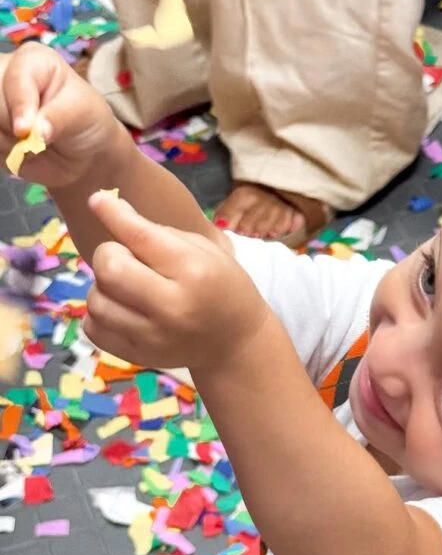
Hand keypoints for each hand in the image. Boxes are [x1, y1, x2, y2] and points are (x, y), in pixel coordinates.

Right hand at [0, 44, 122, 187]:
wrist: (80, 154)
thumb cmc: (85, 122)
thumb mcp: (83, 114)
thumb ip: (59, 117)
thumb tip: (36, 131)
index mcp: (32, 61)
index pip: (15, 77)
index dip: (19, 104)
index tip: (24, 129)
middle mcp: (4, 74)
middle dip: (11, 125)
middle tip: (34, 137)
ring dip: (5, 142)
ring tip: (29, 142)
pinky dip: (0, 152)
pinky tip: (15, 150)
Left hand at [84, 191, 270, 369]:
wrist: (236, 341)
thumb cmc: (221, 285)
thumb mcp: (204, 250)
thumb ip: (157, 232)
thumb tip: (105, 205)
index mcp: (194, 271)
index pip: (141, 237)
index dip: (113, 214)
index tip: (97, 199)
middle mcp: (172, 306)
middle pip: (110, 269)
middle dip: (109, 254)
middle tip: (126, 257)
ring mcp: (153, 337)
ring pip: (96, 301)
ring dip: (103, 286)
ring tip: (126, 285)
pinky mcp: (138, 356)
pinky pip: (93, 328)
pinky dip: (100, 313)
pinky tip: (120, 307)